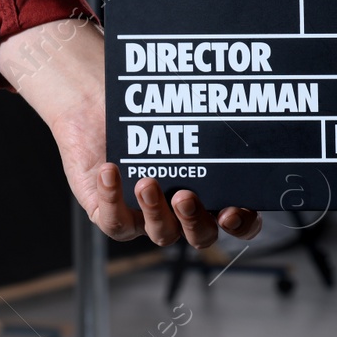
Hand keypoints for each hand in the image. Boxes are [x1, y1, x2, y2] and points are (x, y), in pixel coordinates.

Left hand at [0, 19, 261, 247]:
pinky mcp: (111, 213)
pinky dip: (113, 198)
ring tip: (146, 183)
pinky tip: (110, 172)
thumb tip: (240, 105)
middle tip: (185, 196)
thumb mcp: (182, 112)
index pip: (239, 221)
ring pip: (161, 234)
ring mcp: (147, 215)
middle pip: (201, 236)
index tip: (233, 210)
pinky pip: (115, 222)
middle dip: (196, 221)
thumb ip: (208, 120)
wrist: (94, 100)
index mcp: (210, 189)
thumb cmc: (146, 105)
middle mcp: (181, 209)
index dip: (241, 224)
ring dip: (156, 212)